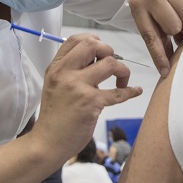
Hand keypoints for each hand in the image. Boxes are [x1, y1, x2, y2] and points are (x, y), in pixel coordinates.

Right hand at [34, 34, 142, 159]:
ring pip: (110, 64)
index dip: (93, 40)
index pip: (75, 40)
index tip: (101, 51)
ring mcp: (78, 87)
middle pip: (93, 45)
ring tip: (121, 82)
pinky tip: (135, 91)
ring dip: (122, 70)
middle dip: (108, 51)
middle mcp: (65, 73)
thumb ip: (70, 71)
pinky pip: (118, 93)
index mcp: (56, 68)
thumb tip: (96, 61)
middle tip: (111, 66)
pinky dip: (130, 91)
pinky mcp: (91, 103)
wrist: (47, 142)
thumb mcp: (55, 86)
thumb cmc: (54, 117)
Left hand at [130, 0, 182, 76]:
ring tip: (180, 11)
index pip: (150, 38)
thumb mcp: (151, 21)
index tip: (165, 72)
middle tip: (176, 23)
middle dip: (178, 28)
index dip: (159, 56)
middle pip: (174, 27)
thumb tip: (166, 68)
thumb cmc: (155, 2)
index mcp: (137, 7)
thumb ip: (159, 41)